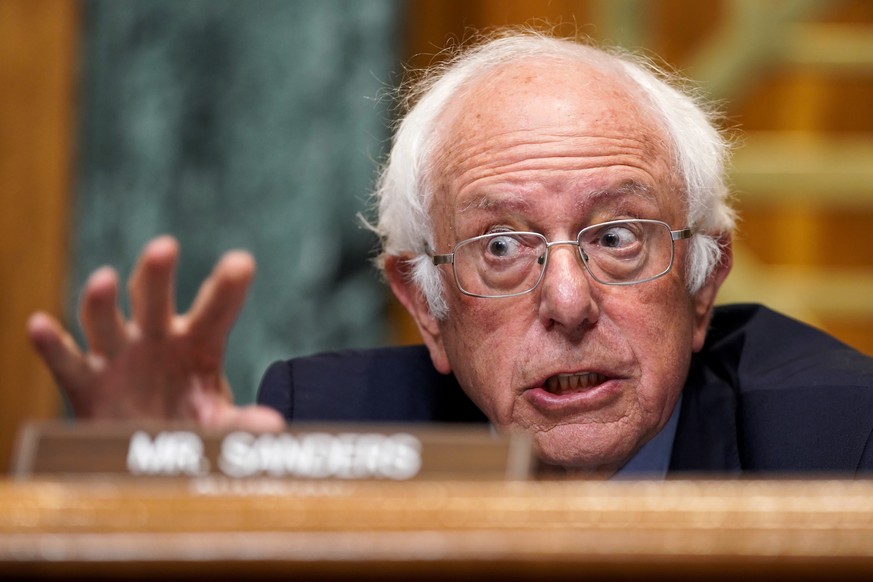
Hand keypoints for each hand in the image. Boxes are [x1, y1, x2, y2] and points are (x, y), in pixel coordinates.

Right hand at [27, 235, 284, 431]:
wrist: (149, 456)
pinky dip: (51, 344)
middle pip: (153, 299)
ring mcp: (119, 356)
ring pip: (105, 320)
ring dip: (101, 301)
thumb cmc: (190, 426)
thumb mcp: (217, 426)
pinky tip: (39, 325)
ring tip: (104, 279)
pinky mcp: (86, 382)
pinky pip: (66, 360)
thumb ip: (240, 425)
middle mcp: (157, 339)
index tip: (242, 262)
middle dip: (156, 275)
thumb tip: (272, 426)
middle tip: (165, 246)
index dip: (227, 287)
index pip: (216, 309)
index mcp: (199, 342)